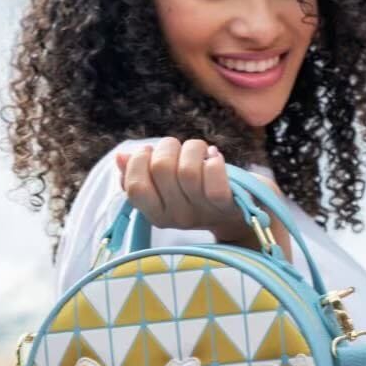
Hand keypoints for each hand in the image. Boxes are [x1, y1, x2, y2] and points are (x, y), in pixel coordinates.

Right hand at [114, 137, 251, 241]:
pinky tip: (215, 158)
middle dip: (168, 147)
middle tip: (180, 150)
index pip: (134, 187)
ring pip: (187, 170)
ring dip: (193, 148)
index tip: (151, 153)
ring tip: (201, 152)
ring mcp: (202, 212)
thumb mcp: (170, 187)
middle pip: (160, 169)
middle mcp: (177, 218)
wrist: (246, 217)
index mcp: (157, 215)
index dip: (139, 160)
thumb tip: (120, 157)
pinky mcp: (227, 204)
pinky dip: (213, 161)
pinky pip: (214, 180)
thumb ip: (143, 174)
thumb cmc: (204, 196)